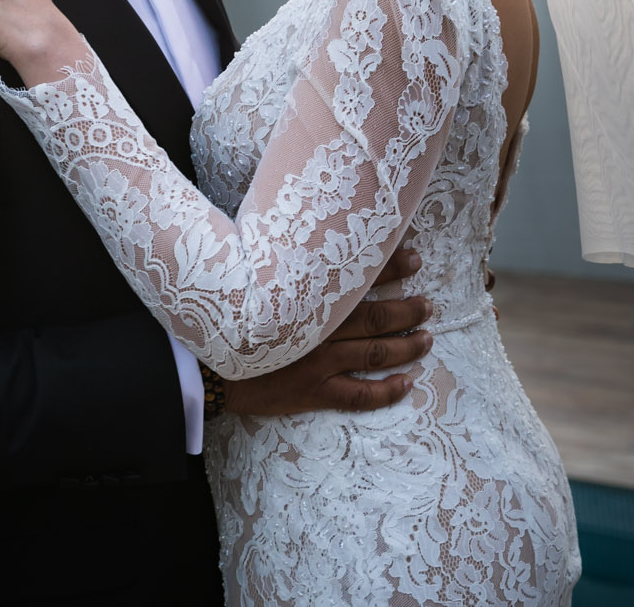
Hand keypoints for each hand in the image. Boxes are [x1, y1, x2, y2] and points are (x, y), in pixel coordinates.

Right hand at [220, 248, 432, 416]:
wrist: (205, 364)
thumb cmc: (229, 315)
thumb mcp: (257, 279)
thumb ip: (285, 263)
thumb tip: (311, 238)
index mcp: (308, 298)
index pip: (358, 277)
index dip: (390, 267)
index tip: (414, 258)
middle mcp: (320, 328)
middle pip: (376, 317)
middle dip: (408, 309)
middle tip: (428, 304)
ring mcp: (319, 362)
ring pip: (375, 353)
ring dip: (407, 346)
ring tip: (428, 338)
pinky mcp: (313, 391)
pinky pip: (358, 395)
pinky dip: (386, 392)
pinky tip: (407, 385)